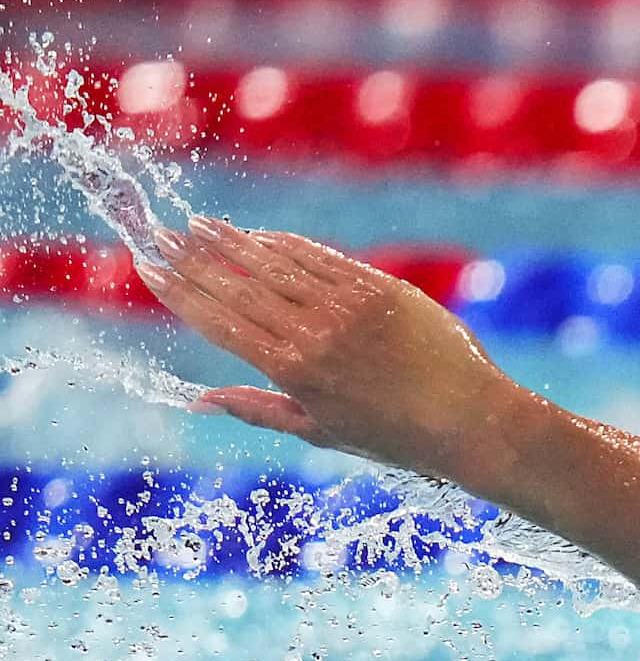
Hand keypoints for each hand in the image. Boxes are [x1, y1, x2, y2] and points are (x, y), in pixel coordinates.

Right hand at [142, 219, 529, 477]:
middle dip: (193, 259)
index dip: (180, 292)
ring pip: (277, 265)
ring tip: (199, 225)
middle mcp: (315, 333)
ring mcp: (349, 307)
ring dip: (233, 242)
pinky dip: (287, 245)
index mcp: (293, 371)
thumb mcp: (320, 432)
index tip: (148, 268)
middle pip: (239, 286)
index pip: (220, 321)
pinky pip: (323, 258)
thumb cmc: (396, 436)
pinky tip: (260, 236)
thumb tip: (199, 400)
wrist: (470, 418)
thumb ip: (258, 409)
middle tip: (158, 235)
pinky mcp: (381, 289)